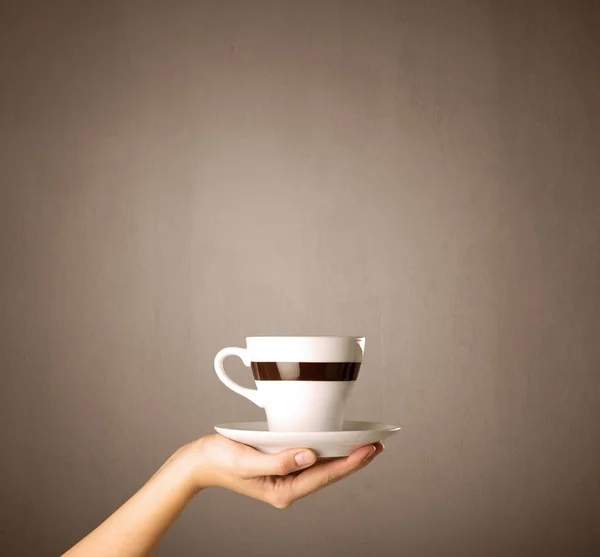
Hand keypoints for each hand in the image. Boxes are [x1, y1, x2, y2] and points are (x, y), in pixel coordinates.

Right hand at [179, 434, 383, 508]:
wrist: (200, 461)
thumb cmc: (220, 459)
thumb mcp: (247, 459)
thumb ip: (278, 461)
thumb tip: (309, 456)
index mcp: (282, 490)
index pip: (324, 476)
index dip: (350, 463)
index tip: (369, 450)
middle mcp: (287, 487)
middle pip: (328, 474)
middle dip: (354, 460)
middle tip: (378, 445)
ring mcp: (285, 479)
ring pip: (322, 468)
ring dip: (343, 456)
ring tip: (366, 445)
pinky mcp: (282, 468)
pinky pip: (310, 462)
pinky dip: (327, 452)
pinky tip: (337, 445)